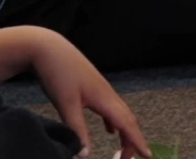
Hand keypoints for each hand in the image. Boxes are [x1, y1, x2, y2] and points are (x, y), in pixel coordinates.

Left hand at [31, 30, 150, 158]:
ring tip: (122, 148)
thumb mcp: (66, 104)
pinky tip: (109, 129)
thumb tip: (85, 155)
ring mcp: (100, 89)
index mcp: (104, 98)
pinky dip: (114, 122)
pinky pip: (109, 108)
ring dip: (124, 131)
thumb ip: (77, 130)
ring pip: (120, 113)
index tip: (148, 156)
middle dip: (132, 140)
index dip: (138, 141)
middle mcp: (107, 93)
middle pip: (127, 119)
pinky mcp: (92, 87)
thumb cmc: (58, 73)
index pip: (127, 124)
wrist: (48, 48)